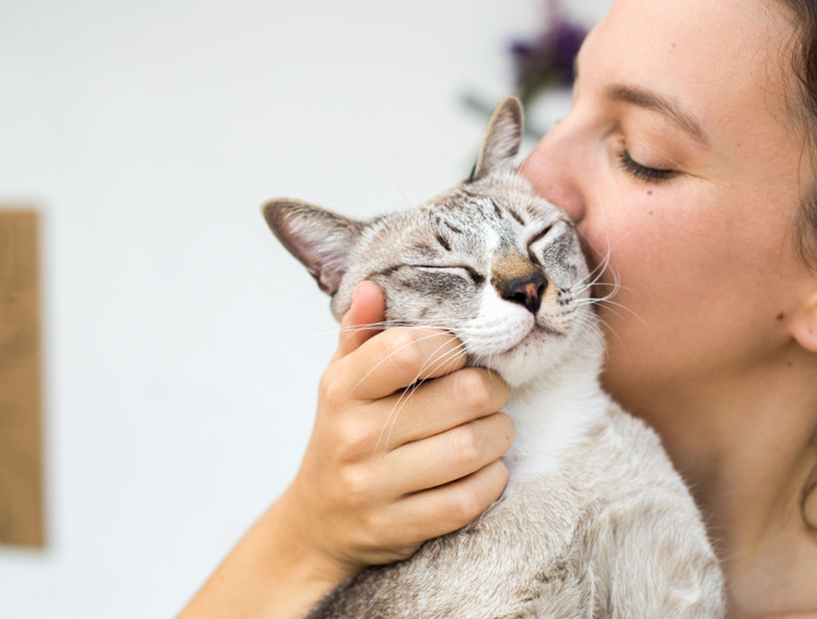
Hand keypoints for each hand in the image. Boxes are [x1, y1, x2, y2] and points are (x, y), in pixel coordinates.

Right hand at [278, 281, 512, 577]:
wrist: (317, 522)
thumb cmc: (343, 436)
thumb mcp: (341, 380)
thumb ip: (360, 333)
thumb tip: (372, 287)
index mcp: (342, 389)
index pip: (410, 350)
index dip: (452, 346)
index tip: (460, 354)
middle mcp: (354, 436)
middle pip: (460, 397)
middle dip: (491, 390)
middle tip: (491, 391)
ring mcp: (373, 486)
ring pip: (471, 447)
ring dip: (499, 434)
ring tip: (494, 428)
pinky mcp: (397, 528)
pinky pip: (469, 499)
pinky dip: (493, 479)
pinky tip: (487, 467)